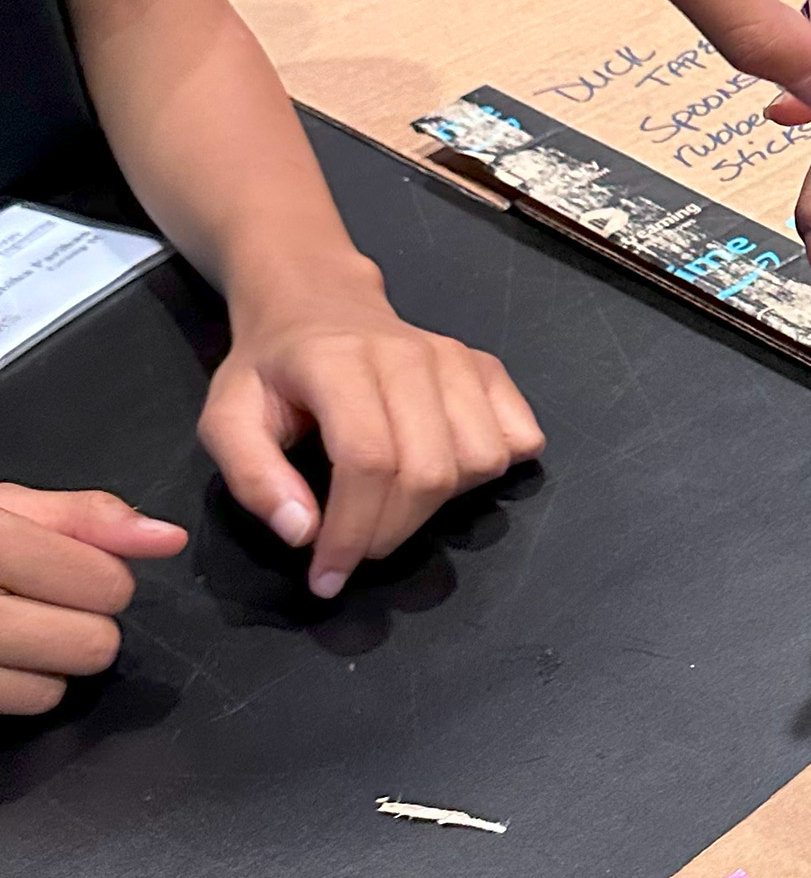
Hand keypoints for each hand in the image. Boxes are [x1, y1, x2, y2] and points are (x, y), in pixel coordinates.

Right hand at [0, 485, 186, 715]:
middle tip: (46, 601)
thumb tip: (167, 539)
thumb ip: (86, 517)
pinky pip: (26, 705)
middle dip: (84, 622)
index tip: (76, 569)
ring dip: (54, 660)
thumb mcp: (4, 507)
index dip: (105, 577)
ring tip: (21, 627)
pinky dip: (26, 687)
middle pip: (93, 642)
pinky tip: (2, 655)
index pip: (105, 584)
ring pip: (59, 686)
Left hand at [200, 262, 543, 598]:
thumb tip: (304, 533)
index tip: (328, 576)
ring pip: (479, 460)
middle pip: (428, 471)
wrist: (316, 302)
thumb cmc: (271, 368)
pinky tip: (445, 472)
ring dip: (439, 506)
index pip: (367, 460)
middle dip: (391, 532)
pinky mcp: (486, 368)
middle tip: (357, 549)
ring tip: (395, 504)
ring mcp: (457, 359)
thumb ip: (253, 478)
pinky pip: (517, 437)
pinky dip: (490, 470)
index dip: (352, 531)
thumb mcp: (226, 418)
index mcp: (338, 362)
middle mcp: (409, 354)